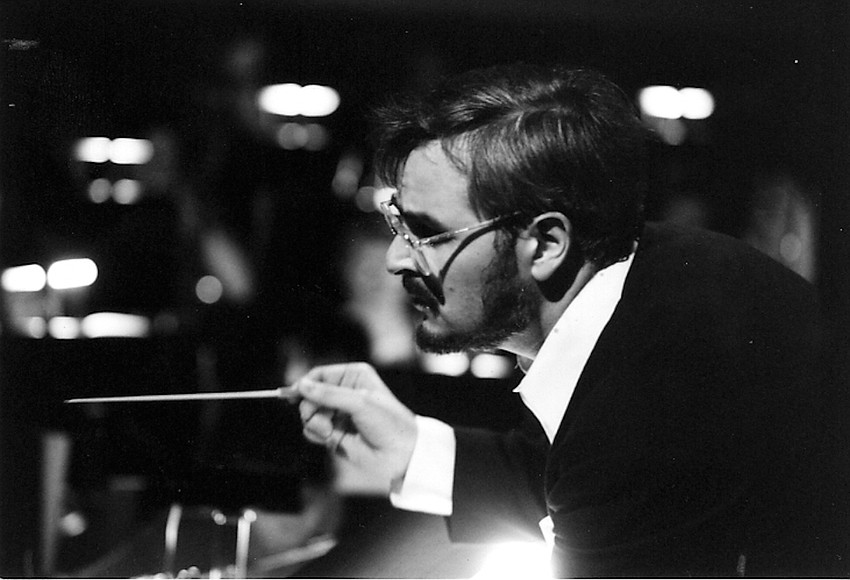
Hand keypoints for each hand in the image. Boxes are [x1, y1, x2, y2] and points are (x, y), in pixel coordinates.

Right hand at [294, 362, 417, 483]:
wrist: (401, 455)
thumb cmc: (389, 423)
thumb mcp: (360, 402)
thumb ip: (329, 394)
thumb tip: (302, 385)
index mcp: (354, 376)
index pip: (320, 374)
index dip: (305, 383)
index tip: (292, 394)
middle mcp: (345, 393)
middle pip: (310, 394)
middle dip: (310, 406)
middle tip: (319, 417)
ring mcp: (339, 414)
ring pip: (309, 413)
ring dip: (314, 422)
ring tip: (329, 431)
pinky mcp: (334, 434)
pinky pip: (312, 430)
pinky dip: (315, 434)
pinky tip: (328, 437)